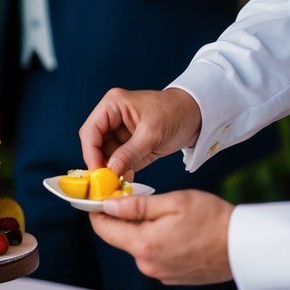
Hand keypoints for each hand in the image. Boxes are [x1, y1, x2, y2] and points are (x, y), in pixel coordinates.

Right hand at [79, 87, 202, 178]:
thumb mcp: (153, 133)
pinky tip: (125, 180)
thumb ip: (129, 153)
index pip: (90, 131)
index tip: (96, 172)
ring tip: (115, 184)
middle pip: (95, 144)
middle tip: (104, 182)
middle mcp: (112, 117)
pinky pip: (119, 160)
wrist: (199, 115)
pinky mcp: (129, 144)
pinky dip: (121, 171)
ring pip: (106, 154)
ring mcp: (120, 131)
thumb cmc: (177, 112)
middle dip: (99, 163)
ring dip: (110, 170)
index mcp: (113, 105)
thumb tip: (110, 170)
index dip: (90, 152)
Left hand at [89, 191, 233, 283]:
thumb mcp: (173, 202)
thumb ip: (136, 205)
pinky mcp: (173, 277)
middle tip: (135, 197)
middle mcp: (147, 264)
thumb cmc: (214, 220)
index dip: (97, 211)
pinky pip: (155, 256)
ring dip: (143, 230)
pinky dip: (158, 242)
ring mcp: (160, 273)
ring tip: (165, 214)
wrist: (247, 247)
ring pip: (139, 246)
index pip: (104, 229)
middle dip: (123, 218)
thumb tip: (107, 205)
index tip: (99, 197)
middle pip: (121, 238)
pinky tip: (176, 231)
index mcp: (143, 245)